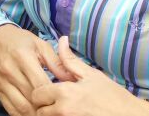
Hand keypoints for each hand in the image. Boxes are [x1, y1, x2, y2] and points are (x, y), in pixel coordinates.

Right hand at [0, 26, 72, 115]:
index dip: (53, 94)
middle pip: (32, 97)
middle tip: (57, 108)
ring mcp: (1, 82)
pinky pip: (11, 110)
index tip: (63, 98)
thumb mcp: (41, 45)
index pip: (41, 84)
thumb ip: (57, 63)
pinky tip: (33, 113)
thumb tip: (71, 80)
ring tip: (46, 112)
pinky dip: (23, 115)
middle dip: (46, 106)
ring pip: (22, 107)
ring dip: (36, 113)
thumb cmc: (22, 41)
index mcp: (22, 57)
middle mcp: (9, 70)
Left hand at [31, 36, 148, 115]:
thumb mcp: (91, 74)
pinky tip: (69, 114)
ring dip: (51, 114)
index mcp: (65, 93)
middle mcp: (63, 111)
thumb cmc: (112, 95)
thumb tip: (61, 40)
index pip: (37, 94)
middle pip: (39, 110)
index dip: (40, 92)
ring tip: (61, 108)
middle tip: (53, 101)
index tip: (48, 90)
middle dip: (43, 105)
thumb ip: (70, 60)